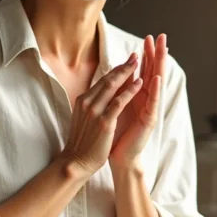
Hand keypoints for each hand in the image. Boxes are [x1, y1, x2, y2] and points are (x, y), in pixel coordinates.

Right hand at [61, 53, 141, 178]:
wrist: (76, 161)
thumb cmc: (82, 142)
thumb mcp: (83, 118)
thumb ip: (91, 105)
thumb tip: (99, 94)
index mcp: (82, 100)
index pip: (101, 81)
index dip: (115, 70)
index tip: (126, 61)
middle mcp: (87, 102)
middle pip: (107, 79)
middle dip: (122, 66)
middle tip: (135, 56)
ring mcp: (95, 111)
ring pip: (112, 86)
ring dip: (127, 73)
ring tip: (139, 63)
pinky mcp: (104, 122)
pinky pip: (119, 101)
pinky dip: (130, 90)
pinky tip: (140, 83)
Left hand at [109, 34, 166, 169]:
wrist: (118, 156)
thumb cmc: (117, 132)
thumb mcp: (117, 105)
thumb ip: (121, 89)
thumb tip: (120, 71)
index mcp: (138, 95)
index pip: (144, 69)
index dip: (146, 54)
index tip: (148, 37)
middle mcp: (146, 100)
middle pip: (153, 71)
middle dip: (157, 54)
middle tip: (162, 36)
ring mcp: (149, 109)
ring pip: (157, 83)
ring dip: (160, 66)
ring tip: (164, 50)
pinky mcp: (149, 120)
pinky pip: (153, 102)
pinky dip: (155, 89)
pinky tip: (156, 77)